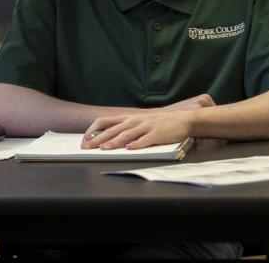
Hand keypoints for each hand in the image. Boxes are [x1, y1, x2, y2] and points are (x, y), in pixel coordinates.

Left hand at [81, 94, 214, 150]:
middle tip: (86, 147)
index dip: (93, 130)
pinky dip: (137, 144)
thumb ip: (126, 128)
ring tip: (104, 148)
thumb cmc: (160, 123)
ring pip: (126, 134)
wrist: (183, 120)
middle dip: (98, 139)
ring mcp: (146, 127)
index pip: (105, 121)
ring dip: (114, 142)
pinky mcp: (157, 134)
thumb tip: (108, 138)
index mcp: (128, 118)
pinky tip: (130, 149)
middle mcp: (135, 121)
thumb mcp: (140, 122)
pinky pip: (145, 140)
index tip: (85, 139)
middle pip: (112, 129)